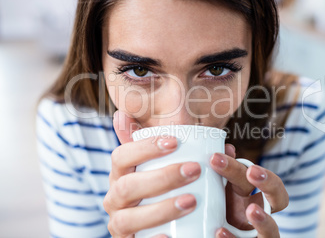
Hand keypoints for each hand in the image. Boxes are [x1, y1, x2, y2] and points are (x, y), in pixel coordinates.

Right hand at [103, 111, 200, 237]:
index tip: (175, 141)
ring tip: (191, 201)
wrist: (157, 226)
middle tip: (194, 170)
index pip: (121, 156)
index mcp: (120, 175)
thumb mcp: (152, 165)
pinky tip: (171, 236)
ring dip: (160, 209)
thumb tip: (123, 113)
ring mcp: (119, 224)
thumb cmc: (158, 188)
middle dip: (162, 177)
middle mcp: (114, 199)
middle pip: (127, 187)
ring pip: (127, 219)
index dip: (144, 147)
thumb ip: (146, 142)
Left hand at [210, 145, 288, 237]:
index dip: (242, 166)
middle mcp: (261, 217)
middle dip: (268, 183)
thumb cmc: (221, 213)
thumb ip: (225, 172)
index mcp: (253, 198)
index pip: (259, 178)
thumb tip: (228, 148)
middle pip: (278, 199)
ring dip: (264, 221)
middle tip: (251, 171)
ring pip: (272, 231)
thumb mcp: (221, 191)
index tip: (218, 157)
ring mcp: (258, 235)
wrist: (212, 233)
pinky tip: (219, 231)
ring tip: (252, 210)